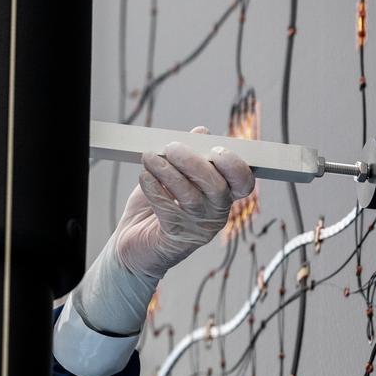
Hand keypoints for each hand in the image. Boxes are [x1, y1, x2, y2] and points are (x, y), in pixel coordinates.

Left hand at [114, 126, 254, 279]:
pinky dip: (154, 189)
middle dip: (193, 162)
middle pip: (217, 186)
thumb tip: (201, 132)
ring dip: (168, 172)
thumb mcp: (173, 175)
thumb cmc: (156, 205)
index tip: (215, 149)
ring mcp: (198, 228)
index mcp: (222, 195)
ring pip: (190, 197)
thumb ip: (188, 155)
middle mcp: (215, 213)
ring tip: (149, 157)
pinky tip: (144, 176)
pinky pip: (167, 209)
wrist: (132, 242)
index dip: (234, 165)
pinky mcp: (176, 239)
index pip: (243, 182)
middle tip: (171, 147)